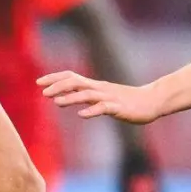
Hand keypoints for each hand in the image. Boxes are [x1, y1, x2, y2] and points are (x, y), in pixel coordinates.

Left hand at [38, 71, 164, 123]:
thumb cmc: (127, 100)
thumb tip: (68, 95)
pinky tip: (82, 114)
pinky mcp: (118, 108)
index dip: (55, 78)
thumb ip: (87, 95)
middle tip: (43, 92)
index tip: (39, 82)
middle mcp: (99, 89)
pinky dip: (92, 110)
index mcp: (95, 86)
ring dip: (71, 98)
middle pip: (76, 82)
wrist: (152, 101)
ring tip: (56, 102)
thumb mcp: (104, 95)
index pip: (71, 77)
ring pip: (87, 94)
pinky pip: (103, 108)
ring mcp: (109, 98)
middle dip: (58, 86)